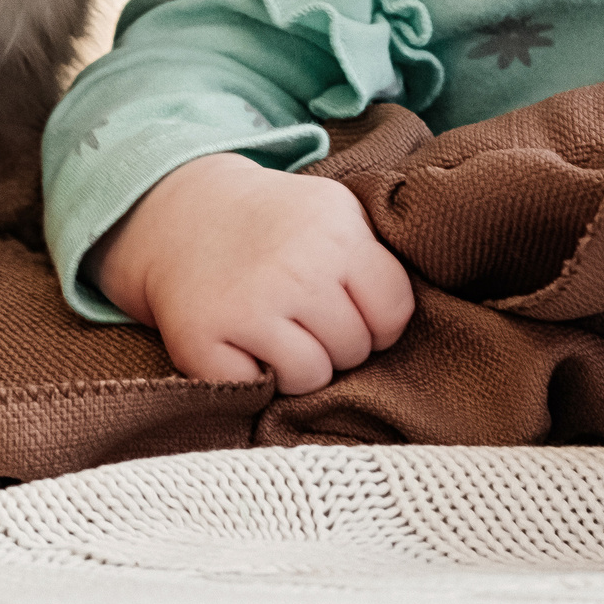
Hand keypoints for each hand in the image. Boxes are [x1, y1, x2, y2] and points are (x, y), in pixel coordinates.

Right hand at [86, 153, 414, 393]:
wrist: (184, 213)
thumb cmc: (276, 225)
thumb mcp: (335, 214)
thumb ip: (376, 260)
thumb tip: (419, 326)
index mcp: (337, 232)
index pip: (394, 313)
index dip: (377, 320)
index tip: (349, 307)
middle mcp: (296, 268)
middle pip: (355, 349)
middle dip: (337, 341)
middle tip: (304, 314)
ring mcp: (248, 306)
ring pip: (312, 377)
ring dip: (300, 364)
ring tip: (277, 330)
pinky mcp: (204, 341)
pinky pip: (261, 390)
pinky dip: (255, 377)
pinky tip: (244, 343)